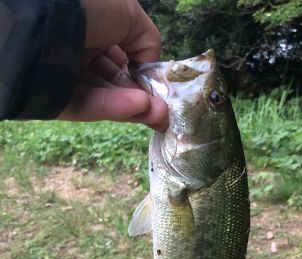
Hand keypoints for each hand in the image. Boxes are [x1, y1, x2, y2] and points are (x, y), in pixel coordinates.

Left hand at [59, 0, 167, 130]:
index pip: (122, 61)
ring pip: (107, 98)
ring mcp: (68, 80)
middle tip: (164, 111)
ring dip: (136, 106)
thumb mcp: (128, 13)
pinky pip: (90, 106)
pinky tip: (139, 107)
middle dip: (144, 98)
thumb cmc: (90, 5)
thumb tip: (151, 71)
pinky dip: (116, 108)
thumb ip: (147, 42)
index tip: (162, 91)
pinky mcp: (58, 101)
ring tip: (158, 113)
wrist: (46, 17)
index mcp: (93, 31)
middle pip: (117, 84)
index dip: (143, 76)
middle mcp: (80, 54)